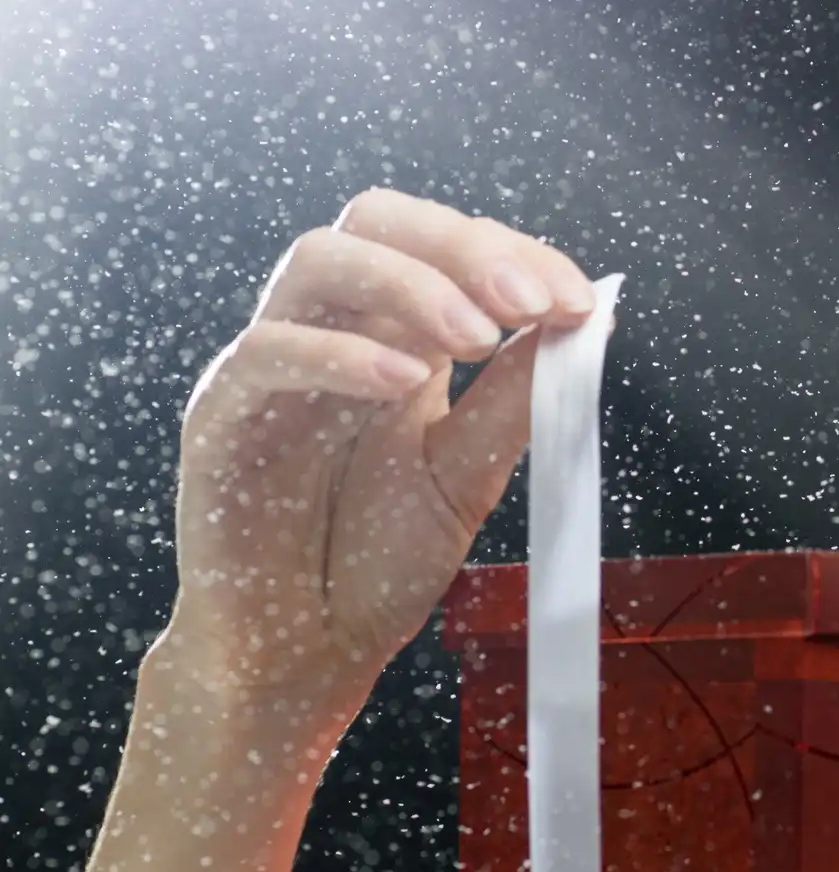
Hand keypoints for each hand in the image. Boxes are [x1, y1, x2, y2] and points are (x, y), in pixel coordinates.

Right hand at [161, 187, 601, 698]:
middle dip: (463, 246)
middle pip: (377, 221)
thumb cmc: (374, 561)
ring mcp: (274, 368)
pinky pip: (266, 353)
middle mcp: (333, 333)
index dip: (514, 256)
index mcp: (395, 338)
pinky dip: (339, 355)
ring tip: (479, 336)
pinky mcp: (221, 417)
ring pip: (318, 261)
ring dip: (410, 284)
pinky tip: (403, 383)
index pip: (445, 247)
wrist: (304, 650)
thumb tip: (584, 323)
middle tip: (530, 301)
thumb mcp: (469, 475)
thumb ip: (516, 399)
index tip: (579, 300)